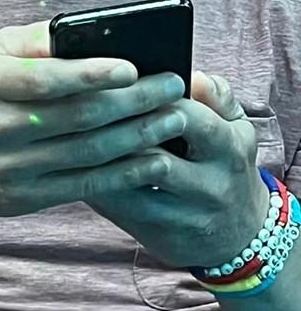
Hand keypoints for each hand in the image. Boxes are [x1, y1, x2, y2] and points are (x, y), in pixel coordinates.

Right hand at [0, 20, 191, 218]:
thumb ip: (36, 40)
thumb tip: (90, 29)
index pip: (46, 79)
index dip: (92, 74)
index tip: (133, 67)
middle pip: (78, 116)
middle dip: (134, 101)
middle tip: (173, 87)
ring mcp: (10, 168)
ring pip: (89, 152)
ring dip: (139, 136)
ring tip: (174, 118)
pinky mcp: (25, 198)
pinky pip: (85, 186)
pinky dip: (125, 173)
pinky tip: (154, 158)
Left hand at [88, 71, 269, 269]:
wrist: (238, 235)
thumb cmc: (226, 163)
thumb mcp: (236, 127)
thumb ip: (217, 96)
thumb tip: (194, 75)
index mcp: (229, 149)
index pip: (189, 120)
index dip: (150, 99)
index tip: (119, 82)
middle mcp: (211, 186)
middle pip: (155, 158)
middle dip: (117, 133)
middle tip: (82, 109)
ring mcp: (184, 216)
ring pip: (130, 187)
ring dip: (98, 162)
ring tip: (71, 136)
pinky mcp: (159, 236)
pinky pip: (118, 210)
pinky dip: (93, 185)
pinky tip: (73, 166)